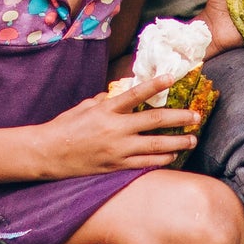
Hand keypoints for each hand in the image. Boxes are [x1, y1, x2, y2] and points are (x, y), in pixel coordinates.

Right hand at [32, 75, 203, 175]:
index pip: (135, 94)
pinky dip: (160, 159)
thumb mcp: (84, 107)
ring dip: (177, 142)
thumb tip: (121, 93)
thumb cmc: (64, 127)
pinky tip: (172, 156)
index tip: (172, 77)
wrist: (47, 154)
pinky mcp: (115, 166)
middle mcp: (115, 129)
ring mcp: (117, 150)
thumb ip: (105, 100)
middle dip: (179, 118)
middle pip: (154, 121)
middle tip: (196, 116)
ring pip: (155, 145)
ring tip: (192, 139)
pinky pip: (144, 163)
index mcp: (106, 110)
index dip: (155, 85)